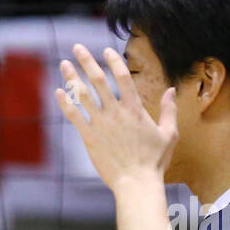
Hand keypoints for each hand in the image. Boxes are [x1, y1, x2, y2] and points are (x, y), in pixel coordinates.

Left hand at [54, 44, 177, 188]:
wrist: (136, 182)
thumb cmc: (154, 161)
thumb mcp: (169, 133)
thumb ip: (169, 110)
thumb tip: (171, 90)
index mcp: (135, 109)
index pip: (122, 77)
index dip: (113, 62)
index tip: (106, 51)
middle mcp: (116, 113)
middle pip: (98, 81)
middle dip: (87, 61)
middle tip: (77, 47)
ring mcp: (101, 124)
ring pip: (83, 95)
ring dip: (72, 77)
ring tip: (64, 64)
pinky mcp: (89, 137)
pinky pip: (74, 116)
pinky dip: (65, 103)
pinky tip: (58, 91)